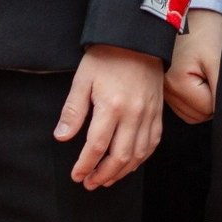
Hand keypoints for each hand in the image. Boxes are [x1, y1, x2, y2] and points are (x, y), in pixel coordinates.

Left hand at [57, 44, 164, 189]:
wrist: (137, 39)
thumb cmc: (107, 57)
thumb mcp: (82, 79)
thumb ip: (73, 110)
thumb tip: (62, 137)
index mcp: (111, 106)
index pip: (97, 146)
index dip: (85, 165)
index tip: (77, 175)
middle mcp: (133, 114)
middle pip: (120, 156)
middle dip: (102, 175)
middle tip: (89, 182)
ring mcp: (149, 114)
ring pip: (138, 154)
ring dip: (121, 171)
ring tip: (106, 179)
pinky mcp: (158, 112)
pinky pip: (152, 143)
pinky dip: (141, 158)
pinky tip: (130, 164)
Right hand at [164, 10, 221, 124]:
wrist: (189, 11)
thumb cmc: (205, 30)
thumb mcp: (218, 60)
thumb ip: (221, 91)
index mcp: (176, 84)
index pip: (207, 110)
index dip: (219, 95)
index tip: (217, 72)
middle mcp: (164, 89)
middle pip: (197, 115)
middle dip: (210, 99)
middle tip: (212, 72)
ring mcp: (162, 89)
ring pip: (191, 113)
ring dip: (202, 99)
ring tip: (204, 73)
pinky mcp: (164, 85)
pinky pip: (183, 105)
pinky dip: (194, 96)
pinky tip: (196, 77)